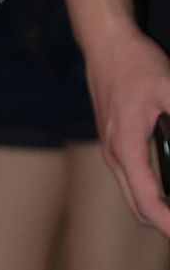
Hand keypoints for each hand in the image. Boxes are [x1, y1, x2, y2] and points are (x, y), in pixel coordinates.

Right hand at [86, 19, 169, 236]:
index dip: (167, 223)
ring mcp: (112, 150)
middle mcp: (115, 155)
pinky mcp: (115, 143)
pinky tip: (168, 189)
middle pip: (137, 206)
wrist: (105, 46)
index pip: (147, 201)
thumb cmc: (136, 64)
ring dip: (156, 209)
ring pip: (132, 195)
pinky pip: (131, 179)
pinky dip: (149, 192)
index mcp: (127, 147)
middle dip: (163, 223)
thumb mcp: (169, 89)